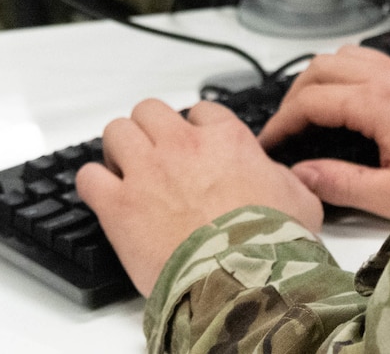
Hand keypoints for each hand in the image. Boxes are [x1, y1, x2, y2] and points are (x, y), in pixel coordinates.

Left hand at [76, 98, 323, 294]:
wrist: (239, 278)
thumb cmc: (270, 243)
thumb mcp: (300, 199)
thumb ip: (284, 177)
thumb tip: (281, 178)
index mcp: (226, 139)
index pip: (201, 111)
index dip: (195, 129)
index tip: (194, 147)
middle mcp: (182, 145)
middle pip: (150, 110)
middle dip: (150, 130)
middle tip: (154, 155)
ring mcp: (146, 171)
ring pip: (116, 131)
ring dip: (119, 149)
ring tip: (126, 171)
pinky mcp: (118, 205)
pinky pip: (89, 177)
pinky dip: (93, 184)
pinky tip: (104, 196)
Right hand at [260, 45, 389, 219]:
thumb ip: (340, 182)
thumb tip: (301, 175)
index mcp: (380, 102)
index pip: (311, 99)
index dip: (282, 121)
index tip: (270, 143)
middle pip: (322, 65)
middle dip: (295, 95)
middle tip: (285, 129)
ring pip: (347, 55)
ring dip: (321, 78)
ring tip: (310, 113)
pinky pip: (371, 59)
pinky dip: (347, 74)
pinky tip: (347, 103)